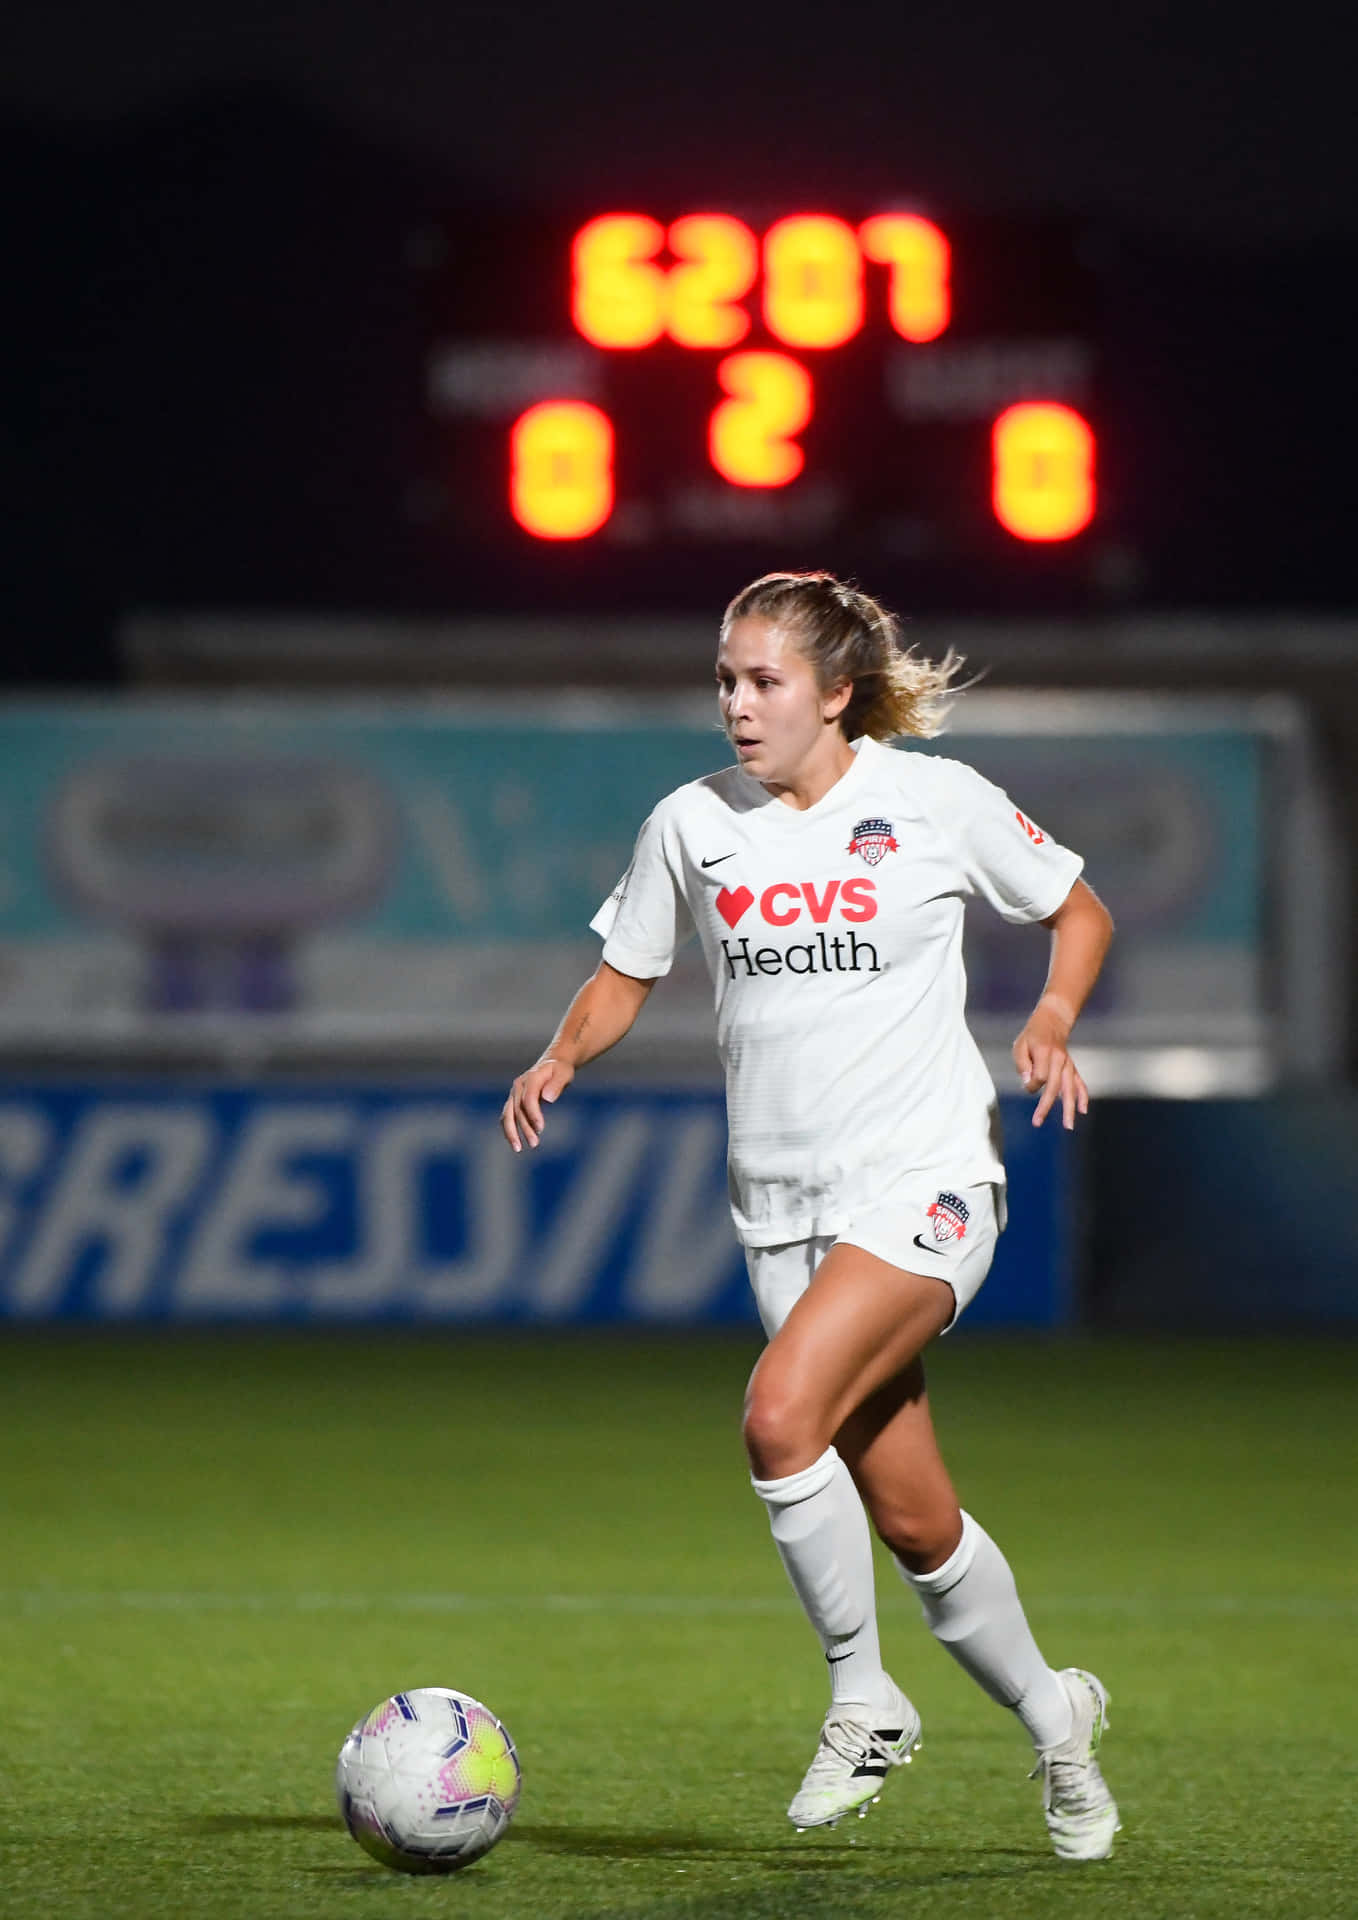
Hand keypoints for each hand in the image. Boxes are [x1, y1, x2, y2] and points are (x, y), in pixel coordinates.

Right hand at [501, 1058, 574, 1151]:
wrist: (552, 1064)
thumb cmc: (560, 1070)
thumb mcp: (564, 1073)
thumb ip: (557, 1084)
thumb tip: (547, 1098)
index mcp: (531, 1078)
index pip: (528, 1098)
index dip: (533, 1114)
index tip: (541, 1128)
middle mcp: (519, 1085)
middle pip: (517, 1109)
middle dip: (524, 1128)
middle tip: (534, 1144)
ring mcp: (514, 1093)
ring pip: (508, 1114)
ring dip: (512, 1132)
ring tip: (518, 1149)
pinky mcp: (513, 1100)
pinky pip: (507, 1116)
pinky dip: (509, 1129)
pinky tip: (516, 1142)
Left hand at [1012, 1002, 1088, 1129]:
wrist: (1053, 1022)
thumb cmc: (1032, 1036)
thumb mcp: (1020, 1045)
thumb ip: (1022, 1064)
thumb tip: (1028, 1083)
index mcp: (1044, 1052)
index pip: (1040, 1076)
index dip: (1031, 1083)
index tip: (1026, 1083)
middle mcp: (1059, 1060)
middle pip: (1054, 1086)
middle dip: (1045, 1106)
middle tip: (1037, 1122)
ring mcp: (1067, 1065)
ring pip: (1069, 1089)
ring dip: (1069, 1108)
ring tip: (1068, 1126)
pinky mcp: (1071, 1068)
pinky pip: (1079, 1083)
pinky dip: (1082, 1097)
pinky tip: (1083, 1111)